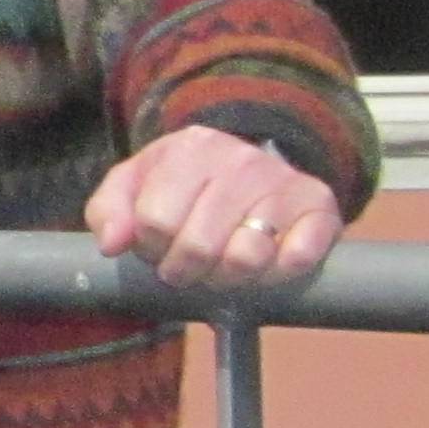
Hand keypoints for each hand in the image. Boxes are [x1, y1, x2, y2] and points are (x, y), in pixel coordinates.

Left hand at [86, 124, 343, 288]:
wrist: (254, 169)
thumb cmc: (183, 186)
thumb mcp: (135, 186)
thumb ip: (108, 212)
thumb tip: (112, 245)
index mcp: (190, 149)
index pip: (154, 223)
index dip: (150, 249)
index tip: (157, 247)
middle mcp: (241, 159)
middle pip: (198, 247)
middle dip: (185, 271)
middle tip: (187, 267)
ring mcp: (283, 181)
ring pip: (246, 259)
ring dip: (228, 278)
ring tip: (222, 266)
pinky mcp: (320, 207)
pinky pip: (296, 260)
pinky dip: (276, 274)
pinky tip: (264, 262)